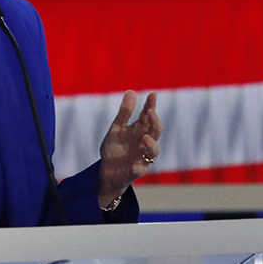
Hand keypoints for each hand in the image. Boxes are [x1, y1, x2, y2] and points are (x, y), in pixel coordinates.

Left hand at [98, 90, 160, 209]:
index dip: (151, 105)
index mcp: (139, 131)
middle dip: (155, 122)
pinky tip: (135, 166)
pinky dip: (138, 168)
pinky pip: (139, 171)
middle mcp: (144, 143)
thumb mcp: (117, 128)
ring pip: (153, 152)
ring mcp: (142, 158)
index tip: (152, 94)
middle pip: (155, 132)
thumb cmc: (115, 148)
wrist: (107, 171)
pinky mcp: (135, 172)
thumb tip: (131, 91)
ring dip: (151, 145)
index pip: (148, 117)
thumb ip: (124, 112)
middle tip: (150, 112)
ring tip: (144, 138)